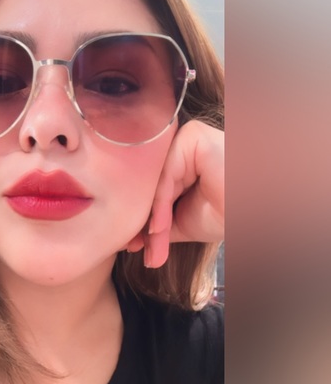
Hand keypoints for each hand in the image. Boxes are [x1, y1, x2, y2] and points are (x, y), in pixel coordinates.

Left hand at [127, 120, 223, 267]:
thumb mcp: (181, 221)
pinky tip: (159, 227)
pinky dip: (160, 204)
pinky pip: (166, 175)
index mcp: (177, 160)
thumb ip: (155, 225)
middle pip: (148, 183)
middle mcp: (179, 145)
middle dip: (141, 218)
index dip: (139, 216)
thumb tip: (128, 241)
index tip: (131, 245)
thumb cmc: (225, 213)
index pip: (148, 187)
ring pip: (154, 181)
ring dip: (150, 216)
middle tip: (132, 246)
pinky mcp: (193, 136)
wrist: (255, 212)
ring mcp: (185, 138)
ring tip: (150, 242)